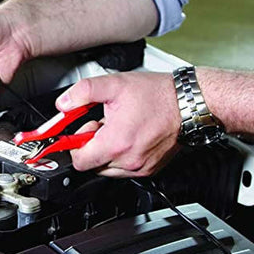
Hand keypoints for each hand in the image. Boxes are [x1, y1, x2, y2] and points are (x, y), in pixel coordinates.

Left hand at [57, 71, 180, 176]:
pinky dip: (121, 155)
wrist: (190, 103)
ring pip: (107, 169)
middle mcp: (129, 160)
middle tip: (100, 125)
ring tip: (116, 129)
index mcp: (116, 143)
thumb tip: (63, 104)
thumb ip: (82, 92)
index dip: (74, 144)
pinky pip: (125, 169)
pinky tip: (128, 136)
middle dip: (90, 146)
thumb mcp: (114, 84)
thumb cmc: (158, 94)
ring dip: (105, 152)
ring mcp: (141, 167)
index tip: (79, 131)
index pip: (79, 161)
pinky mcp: (150, 168)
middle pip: (92, 165)